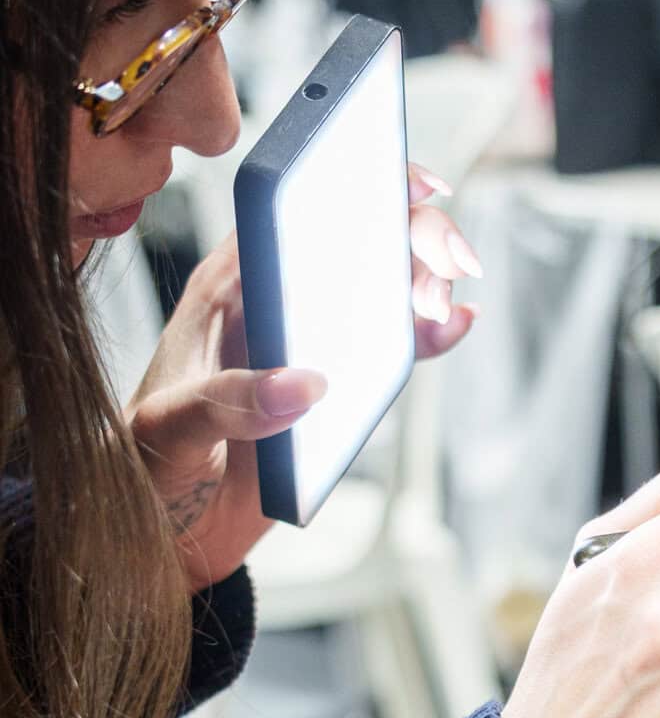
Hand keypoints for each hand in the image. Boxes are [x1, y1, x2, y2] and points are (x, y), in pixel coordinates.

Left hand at [126, 164, 480, 587]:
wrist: (165, 535)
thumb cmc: (148, 466)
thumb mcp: (168, 432)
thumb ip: (228, 404)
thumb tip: (306, 384)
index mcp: (223, 291)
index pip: (290, 212)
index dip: (350, 183)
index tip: (401, 183)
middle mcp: (273, 306)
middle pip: (352, 244)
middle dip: (408, 238)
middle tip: (445, 262)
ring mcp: (310, 347)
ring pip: (379, 292)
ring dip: (424, 286)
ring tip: (443, 304)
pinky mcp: (338, 392)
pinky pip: (390, 354)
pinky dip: (427, 338)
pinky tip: (454, 326)